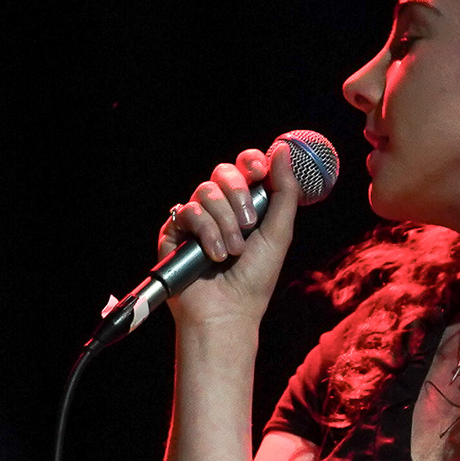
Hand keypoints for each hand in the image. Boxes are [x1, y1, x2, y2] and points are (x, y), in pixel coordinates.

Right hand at [157, 140, 303, 331]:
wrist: (229, 311)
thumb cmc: (255, 278)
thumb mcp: (279, 233)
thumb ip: (285, 192)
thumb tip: (284, 149)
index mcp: (245, 205)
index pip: (244, 167)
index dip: (251, 161)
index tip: (260, 171)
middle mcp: (219, 208)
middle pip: (223, 172)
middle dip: (239, 195)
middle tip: (250, 224)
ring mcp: (196, 219)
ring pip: (206, 191)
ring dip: (225, 222)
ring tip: (233, 251)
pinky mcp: (174, 232)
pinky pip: (188, 212)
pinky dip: (207, 233)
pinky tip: (214, 255)